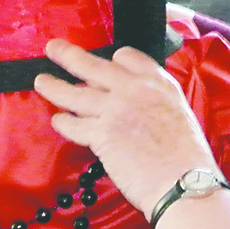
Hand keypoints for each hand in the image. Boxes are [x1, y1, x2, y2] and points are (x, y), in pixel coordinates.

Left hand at [35, 40, 219, 217]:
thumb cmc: (188, 157)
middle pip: (94, 66)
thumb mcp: (179, 113)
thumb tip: (137, 109)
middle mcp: (135, 89)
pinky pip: (74, 124)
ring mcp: (115, 109)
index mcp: (159, 82)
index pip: (128, 57)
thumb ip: (154, 103)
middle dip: (70, 55)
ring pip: (76, 93)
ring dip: (55, 87)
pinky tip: (58, 120)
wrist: (183, 181)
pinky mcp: (101, 134)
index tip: (104, 62)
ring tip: (41, 81)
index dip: (112, 59)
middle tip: (53, 48)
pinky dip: (63, 122)